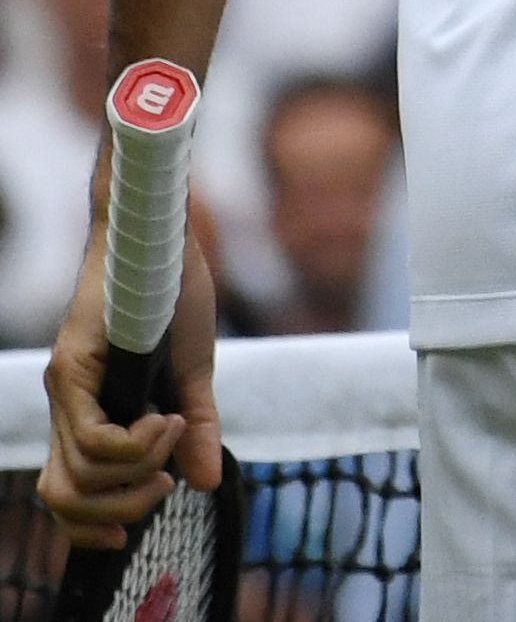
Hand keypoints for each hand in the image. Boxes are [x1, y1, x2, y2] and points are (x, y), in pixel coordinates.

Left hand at [38, 211, 220, 549]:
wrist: (159, 238)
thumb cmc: (173, 296)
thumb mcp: (192, 373)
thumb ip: (195, 429)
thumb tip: (207, 483)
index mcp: (87, 410)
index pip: (67, 493)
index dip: (93, 523)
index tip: (142, 517)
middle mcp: (66, 406)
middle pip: (61, 496)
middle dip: (117, 509)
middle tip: (163, 486)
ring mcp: (65, 389)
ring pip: (76, 476)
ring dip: (134, 474)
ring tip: (172, 436)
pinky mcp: (72, 371)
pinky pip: (95, 439)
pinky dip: (138, 444)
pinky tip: (168, 417)